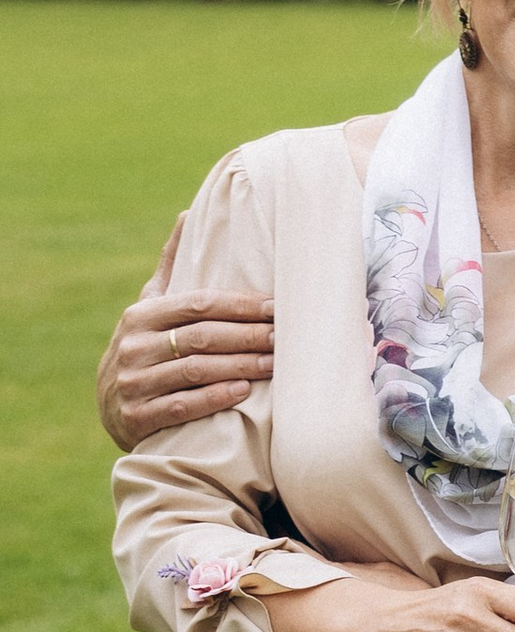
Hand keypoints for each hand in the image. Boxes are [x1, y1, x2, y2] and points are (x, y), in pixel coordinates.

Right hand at [99, 230, 276, 451]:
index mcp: (141, 315)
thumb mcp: (150, 308)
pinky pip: (182, 406)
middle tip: (284, 337)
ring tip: (275, 364)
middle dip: (248, 336)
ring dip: (240, 366)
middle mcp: (134, 346)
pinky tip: (243, 391)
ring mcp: (134, 382)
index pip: (198, 304)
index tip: (277, 306)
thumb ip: (172, 268)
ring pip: (196, 370)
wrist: (113, 410)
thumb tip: (190, 214)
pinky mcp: (138, 417)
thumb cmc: (146, 349)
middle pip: (202, 336)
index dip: (240, 305)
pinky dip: (214, 398)